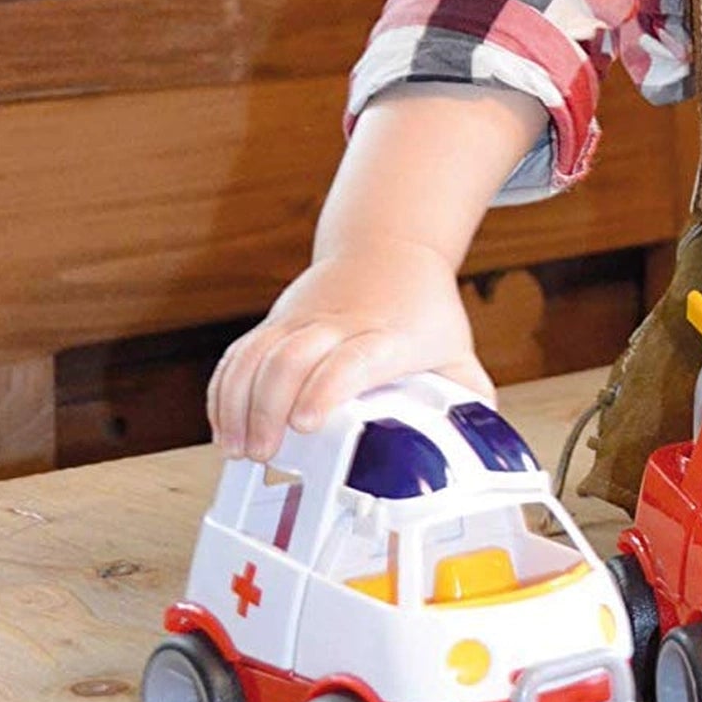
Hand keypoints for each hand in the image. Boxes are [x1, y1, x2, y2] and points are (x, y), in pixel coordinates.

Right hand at [207, 241, 492, 461]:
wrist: (390, 247)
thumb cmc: (424, 309)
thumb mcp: (455, 349)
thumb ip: (468, 398)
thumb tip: (478, 442)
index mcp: (386, 337)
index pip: (351, 360)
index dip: (325, 389)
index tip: (308, 424)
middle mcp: (337, 325)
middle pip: (290, 358)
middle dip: (268, 407)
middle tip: (263, 453)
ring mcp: (301, 321)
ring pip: (255, 354)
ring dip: (237, 404)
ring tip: (237, 450)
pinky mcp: (276, 323)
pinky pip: (239, 354)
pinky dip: (224, 390)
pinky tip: (223, 425)